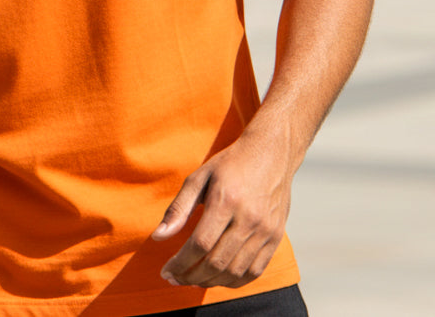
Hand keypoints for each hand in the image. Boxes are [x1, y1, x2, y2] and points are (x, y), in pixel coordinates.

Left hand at [151, 129, 292, 288]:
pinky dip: (233, 281)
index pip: (200, 244)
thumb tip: (158, 237)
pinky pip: (254, 272)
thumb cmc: (230, 164)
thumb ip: (178, 208)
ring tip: (192, 279)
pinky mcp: (276, 238)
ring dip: (210, 282)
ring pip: (235, 272)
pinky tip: (217, 277)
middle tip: (175, 278)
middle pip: (217, 262)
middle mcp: (249, 218)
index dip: (181, 263)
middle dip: (191, 276)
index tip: (166, 271)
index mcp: (226, 200)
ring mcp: (266, 230)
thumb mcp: (199, 177)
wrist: (270, 153)